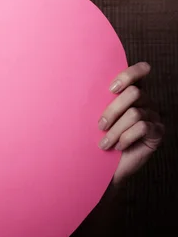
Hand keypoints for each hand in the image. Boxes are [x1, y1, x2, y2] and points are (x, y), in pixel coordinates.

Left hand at [97, 62, 164, 185]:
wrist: (104, 165)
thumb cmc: (97, 135)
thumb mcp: (94, 115)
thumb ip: (97, 99)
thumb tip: (79, 84)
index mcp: (129, 91)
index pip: (138, 72)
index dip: (129, 74)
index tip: (111, 88)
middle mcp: (145, 100)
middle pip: (134, 93)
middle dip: (112, 110)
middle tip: (99, 126)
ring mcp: (153, 115)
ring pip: (134, 113)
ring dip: (115, 130)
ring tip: (104, 143)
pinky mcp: (157, 132)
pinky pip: (142, 127)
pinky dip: (126, 137)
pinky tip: (118, 147)